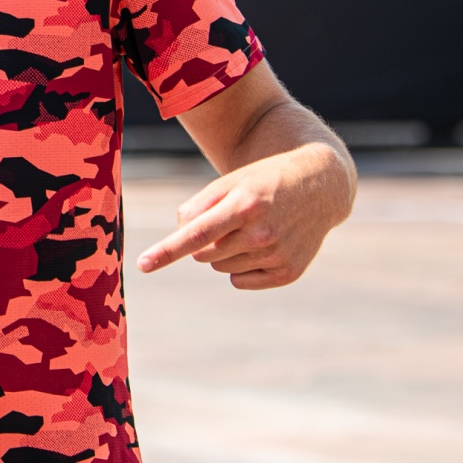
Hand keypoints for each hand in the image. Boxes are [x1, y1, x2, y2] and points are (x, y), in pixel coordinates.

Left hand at [136, 141, 354, 288]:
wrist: (319, 186)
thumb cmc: (262, 181)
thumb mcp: (229, 182)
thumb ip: (198, 206)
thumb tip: (181, 235)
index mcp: (245, 205)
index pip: (196, 235)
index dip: (167, 251)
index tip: (143, 265)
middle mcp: (263, 234)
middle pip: (203, 254)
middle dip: (203, 241)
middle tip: (226, 220)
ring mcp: (278, 255)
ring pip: (221, 268)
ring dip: (224, 253)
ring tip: (249, 229)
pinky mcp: (288, 273)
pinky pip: (241, 281)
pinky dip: (242, 267)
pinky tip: (262, 245)